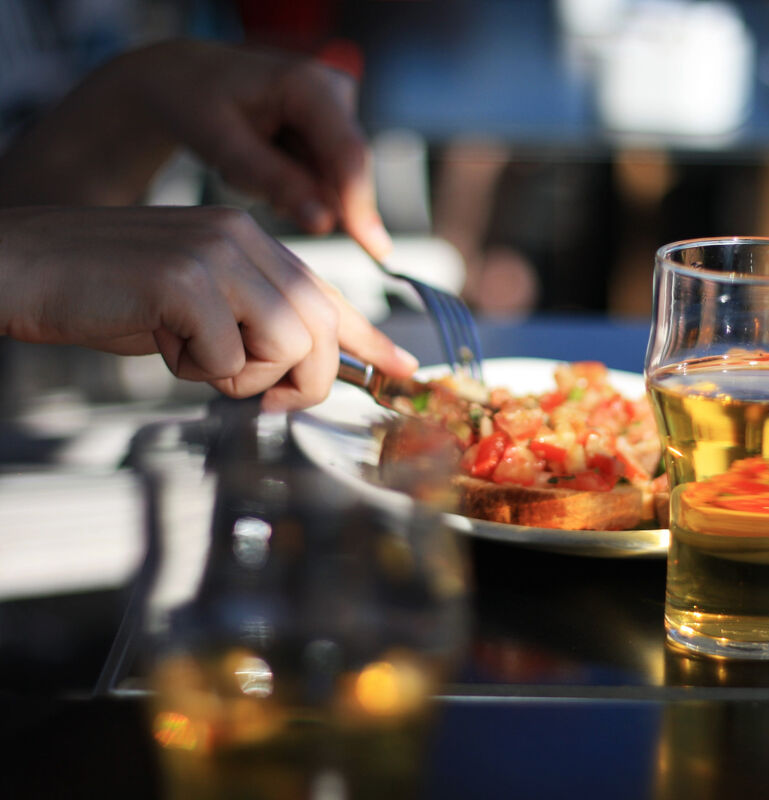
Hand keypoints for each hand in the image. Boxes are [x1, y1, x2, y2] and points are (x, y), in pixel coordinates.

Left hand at [0, 39, 392, 259]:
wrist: (183, 79)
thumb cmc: (194, 99)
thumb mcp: (222, 143)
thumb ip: (276, 181)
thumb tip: (325, 222)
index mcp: (309, 84)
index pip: (348, 154)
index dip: (361, 204)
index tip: (375, 250)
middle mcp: (334, 92)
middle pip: (346, 172)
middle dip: (305, 196)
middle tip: (245, 178)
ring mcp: (337, 112)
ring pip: (334, 181)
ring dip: (292, 191)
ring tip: (244, 164)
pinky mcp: (332, 131)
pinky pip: (323, 179)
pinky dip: (292, 186)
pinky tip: (260, 164)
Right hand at [0, 206, 414, 410]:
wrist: (25, 269)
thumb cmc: (107, 294)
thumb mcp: (196, 310)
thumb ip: (251, 325)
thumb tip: (302, 369)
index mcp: (251, 242)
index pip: (329, 293)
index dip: (371, 338)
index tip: (405, 370)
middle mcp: (244, 238)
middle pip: (320, 327)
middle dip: (303, 380)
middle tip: (261, 396)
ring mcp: (216, 252)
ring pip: (286, 343)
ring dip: (243, 374)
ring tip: (190, 351)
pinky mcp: (186, 278)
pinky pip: (228, 357)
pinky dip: (196, 369)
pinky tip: (160, 339)